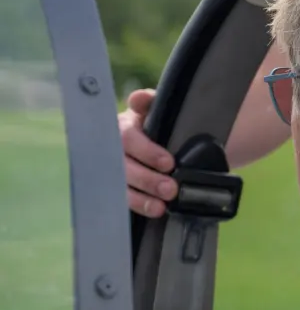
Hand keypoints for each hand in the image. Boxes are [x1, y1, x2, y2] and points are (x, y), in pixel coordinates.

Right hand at [121, 89, 175, 217]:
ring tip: (162, 205)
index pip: (128, 135)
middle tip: (171, 188)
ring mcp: (113, 168)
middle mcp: (115, 147)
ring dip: (140, 196)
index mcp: (126, 125)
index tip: (168, 163)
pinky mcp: (116, 187)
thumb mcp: (166, 112)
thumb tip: (140, 98)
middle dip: (147, 177)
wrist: (176, 149)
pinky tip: (153, 211)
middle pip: (123, 164)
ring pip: (119, 183)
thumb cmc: (168, 127)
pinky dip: (137, 206)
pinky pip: (120, 198)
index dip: (146, 150)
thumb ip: (155, 105)